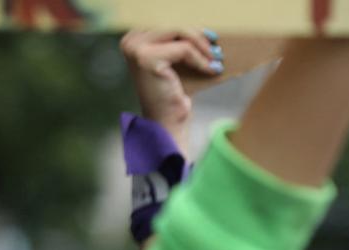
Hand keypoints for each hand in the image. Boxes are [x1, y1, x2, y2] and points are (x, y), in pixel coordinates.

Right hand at [121, 29, 221, 152]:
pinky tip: (211, 70)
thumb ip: (181, 46)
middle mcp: (130, 42)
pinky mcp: (147, 58)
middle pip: (173, 26)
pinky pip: (184, 49)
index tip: (211, 40)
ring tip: (217, 59)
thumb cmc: (171, 96)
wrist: (166, 123)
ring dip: (202, 47)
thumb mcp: (175, 66)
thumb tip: (207, 34)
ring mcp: (136, 49)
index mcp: (133, 40)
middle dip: (199, 37)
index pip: (168, 26)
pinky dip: (201, 59)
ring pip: (179, 34)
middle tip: (217, 51)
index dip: (192, 31)